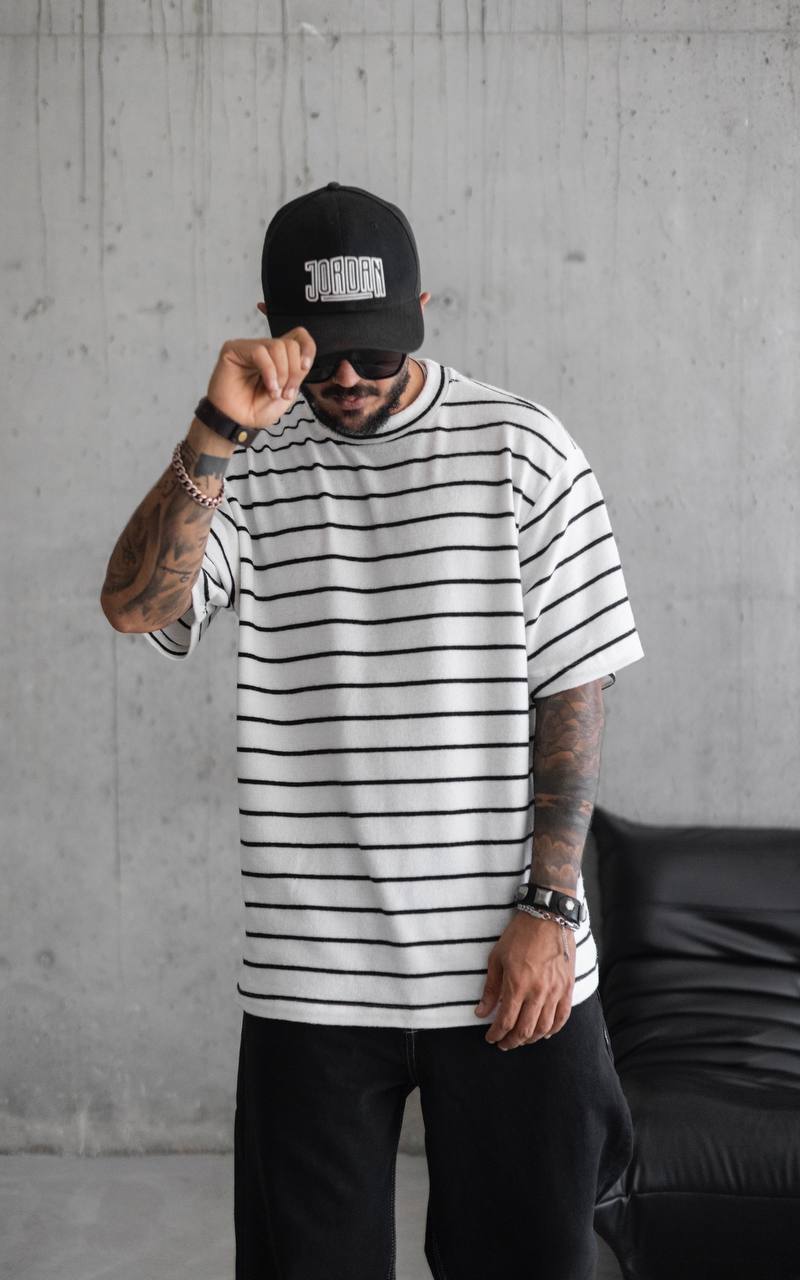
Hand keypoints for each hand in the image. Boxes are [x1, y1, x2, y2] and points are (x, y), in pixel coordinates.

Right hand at [205, 327, 316, 430]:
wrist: (237, 423)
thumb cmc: (256, 410)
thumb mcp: (287, 393)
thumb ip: (297, 374)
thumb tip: (304, 359)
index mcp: (278, 358)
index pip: (298, 336)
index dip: (307, 347)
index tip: (305, 367)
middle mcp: (264, 349)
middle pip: (290, 344)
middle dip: (293, 372)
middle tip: (285, 393)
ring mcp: (249, 348)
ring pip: (277, 346)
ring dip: (281, 373)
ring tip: (274, 392)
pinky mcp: (234, 349)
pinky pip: (260, 351)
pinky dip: (269, 371)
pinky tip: (268, 386)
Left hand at [474, 912, 574, 1049]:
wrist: (547, 917)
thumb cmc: (519, 935)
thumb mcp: (497, 958)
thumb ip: (491, 988)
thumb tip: (481, 1012)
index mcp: (517, 984)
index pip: (506, 1021)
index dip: (496, 1034)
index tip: (490, 1038)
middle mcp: (537, 992)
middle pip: (525, 1029)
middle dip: (512, 1041)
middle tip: (504, 1044)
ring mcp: (554, 991)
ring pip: (544, 1027)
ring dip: (531, 1039)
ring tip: (522, 1040)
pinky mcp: (567, 987)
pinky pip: (562, 1016)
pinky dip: (554, 1029)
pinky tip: (545, 1033)